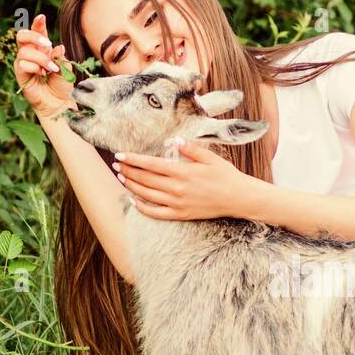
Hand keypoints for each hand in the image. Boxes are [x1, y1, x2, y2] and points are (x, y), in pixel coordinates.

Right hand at [13, 13, 73, 119]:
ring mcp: (24, 63)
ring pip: (24, 52)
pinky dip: (34, 68)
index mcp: (42, 48)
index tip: (42, 17)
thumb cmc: (62, 85)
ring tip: (51, 69)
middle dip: (33, 36)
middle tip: (47, 44)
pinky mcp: (20, 74)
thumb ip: (60, 56)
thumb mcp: (66, 68)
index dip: (38, 23)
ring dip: (40, 59)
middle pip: (22, 36)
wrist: (59, 103)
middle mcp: (31, 53)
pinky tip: (42, 75)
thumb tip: (58, 47)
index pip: (37, 32)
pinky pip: (22, 64)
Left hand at [112, 139, 256, 220]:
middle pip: (145, 179)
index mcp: (183, 172)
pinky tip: (134, 201)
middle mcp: (177, 189)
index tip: (120, 155)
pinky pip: (156, 213)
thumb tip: (173, 140)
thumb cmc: (226, 175)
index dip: (133, 159)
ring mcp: (178, 203)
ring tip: (122, 178)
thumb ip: (190, 148)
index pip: (151, 164)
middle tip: (116, 165)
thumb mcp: (210, 157)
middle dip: (128, 171)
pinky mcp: (181, 214)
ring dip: (132, 186)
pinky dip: (143, 208)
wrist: (238, 198)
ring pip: (147, 195)